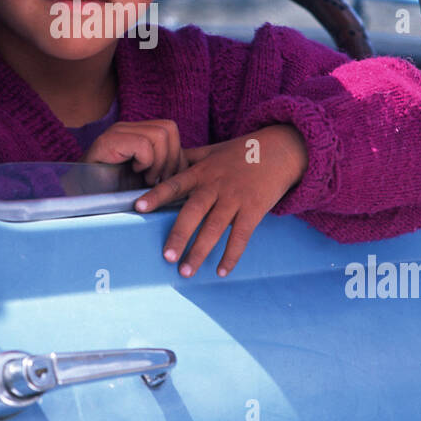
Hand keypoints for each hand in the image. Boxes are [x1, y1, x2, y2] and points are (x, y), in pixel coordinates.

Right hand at [81, 119, 185, 185]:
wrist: (83, 199)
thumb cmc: (115, 192)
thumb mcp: (148, 178)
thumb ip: (165, 167)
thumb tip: (190, 169)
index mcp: (137, 132)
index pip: (171, 130)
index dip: (176, 156)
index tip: (167, 179)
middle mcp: (127, 127)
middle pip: (169, 128)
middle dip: (171, 159)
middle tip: (158, 179)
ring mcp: (117, 131)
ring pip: (160, 134)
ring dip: (158, 163)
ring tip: (146, 178)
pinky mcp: (108, 141)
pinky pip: (143, 144)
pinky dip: (145, 163)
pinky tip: (135, 173)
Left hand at [134, 125, 308, 276]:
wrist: (282, 148)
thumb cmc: (243, 150)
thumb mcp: (213, 149)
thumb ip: (188, 158)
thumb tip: (162, 162)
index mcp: (202, 171)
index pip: (175, 184)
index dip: (157, 195)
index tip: (139, 207)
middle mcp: (216, 185)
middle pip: (193, 212)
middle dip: (179, 235)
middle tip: (166, 257)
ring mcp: (236, 198)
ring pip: (215, 228)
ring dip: (200, 251)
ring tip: (186, 271)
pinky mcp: (254, 209)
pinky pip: (241, 236)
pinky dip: (231, 255)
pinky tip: (221, 271)